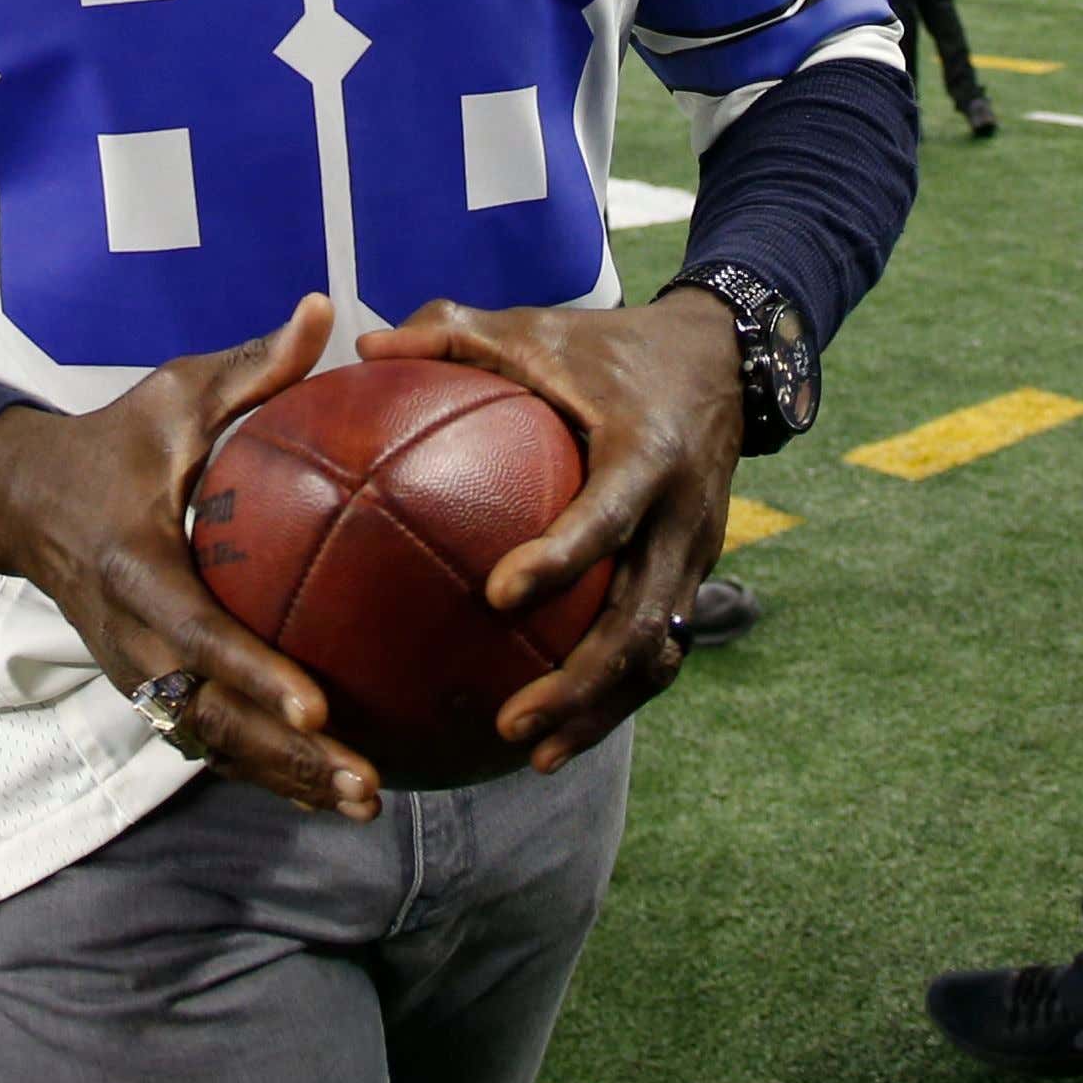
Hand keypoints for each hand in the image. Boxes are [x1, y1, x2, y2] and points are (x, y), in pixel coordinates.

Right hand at [0, 296, 378, 818]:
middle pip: (212, 716)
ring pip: (212, 743)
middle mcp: (131, 635)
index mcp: (136, 566)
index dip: (254, 674)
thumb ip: (251, 366)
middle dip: (287, 757)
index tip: (317, 705)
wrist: (24, 498)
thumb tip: (327, 309)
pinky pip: (207, 740)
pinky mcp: (147, 688)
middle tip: (366, 781)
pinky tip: (332, 790)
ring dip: (285, 779)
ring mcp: (135, 672)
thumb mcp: (173, 394)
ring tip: (366, 801)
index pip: (198, 632)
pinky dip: (264, 771)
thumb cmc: (114, 439)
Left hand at [358, 289, 741, 770]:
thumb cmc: (607, 346)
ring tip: (533, 754)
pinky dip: (611, 699)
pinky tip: (554, 736)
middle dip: (581, 682)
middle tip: (510, 721)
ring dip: (599, 711)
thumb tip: (364, 345)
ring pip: (655, 654)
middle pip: (640, 620)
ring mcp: (695, 555)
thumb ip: (453, 332)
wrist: (718, 360)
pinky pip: (655, 651)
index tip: (498, 595)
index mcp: (645, 453)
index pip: (606, 517)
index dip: (561, 558)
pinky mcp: (690, 579)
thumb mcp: (537, 328)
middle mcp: (681, 515)